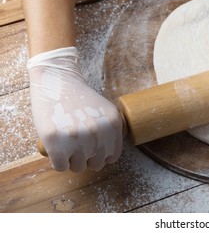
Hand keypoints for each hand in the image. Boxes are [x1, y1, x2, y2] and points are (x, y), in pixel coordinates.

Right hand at [27, 47, 122, 171]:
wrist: (57, 81)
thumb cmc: (79, 98)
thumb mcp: (104, 112)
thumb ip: (110, 132)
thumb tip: (107, 159)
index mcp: (113, 126)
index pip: (111, 157)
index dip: (100, 155)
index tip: (90, 148)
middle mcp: (98, 134)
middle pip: (95, 165)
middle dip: (85, 158)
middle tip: (76, 143)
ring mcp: (77, 139)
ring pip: (77, 167)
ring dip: (70, 159)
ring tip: (66, 143)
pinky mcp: (56, 143)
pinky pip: (61, 167)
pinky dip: (58, 161)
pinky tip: (56, 147)